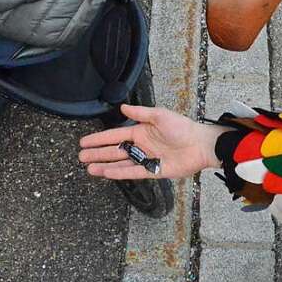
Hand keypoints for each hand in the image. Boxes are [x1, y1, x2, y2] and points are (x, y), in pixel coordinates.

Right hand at [78, 104, 227, 180]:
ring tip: (89, 168)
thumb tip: (123, 108)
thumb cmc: (183, 127)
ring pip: (120, 163)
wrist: (200, 145)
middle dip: (97, 154)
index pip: (114, 136)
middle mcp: (141, 146)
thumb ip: (141, 113)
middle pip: (114, 151)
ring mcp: (146, 159)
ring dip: (104, 165)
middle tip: (81, 157)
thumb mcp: (160, 116)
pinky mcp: (153, 171)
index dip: (99, 139)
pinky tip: (107, 173)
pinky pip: (133, 172)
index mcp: (140, 131)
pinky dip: (119, 173)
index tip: (84, 142)